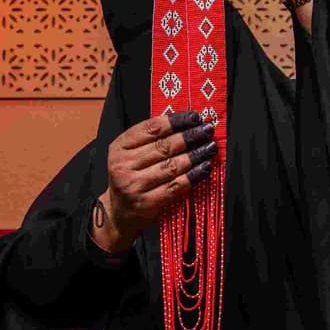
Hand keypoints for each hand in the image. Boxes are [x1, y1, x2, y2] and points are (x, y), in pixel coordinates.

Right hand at [91, 110, 217, 254]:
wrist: (120, 211)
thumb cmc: (131, 176)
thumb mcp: (131, 153)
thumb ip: (151, 139)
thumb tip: (187, 124)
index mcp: (119, 147)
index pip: (151, 129)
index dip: (176, 121)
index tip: (195, 117)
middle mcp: (123, 165)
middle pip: (163, 146)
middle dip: (189, 136)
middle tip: (207, 130)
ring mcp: (134, 185)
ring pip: (171, 166)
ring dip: (195, 155)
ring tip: (210, 147)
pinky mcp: (146, 203)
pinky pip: (175, 186)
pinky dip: (193, 176)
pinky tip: (204, 168)